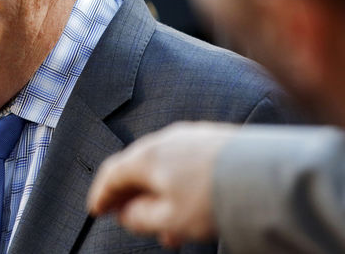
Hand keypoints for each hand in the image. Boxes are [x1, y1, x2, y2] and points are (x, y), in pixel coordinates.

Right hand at [87, 122, 236, 247]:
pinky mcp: (213, 139)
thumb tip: (127, 214)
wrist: (266, 176)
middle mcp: (164, 140)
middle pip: (137, 168)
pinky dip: (179, 184)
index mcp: (146, 157)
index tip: (97, 210)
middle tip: (128, 218)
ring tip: (168, 227)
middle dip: (132, 197)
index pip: (112, 173)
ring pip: (164, 167)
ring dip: (159, 195)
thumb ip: (140, 218)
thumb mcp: (170, 220)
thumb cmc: (214, 198)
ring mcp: (190, 136)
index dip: (102, 194)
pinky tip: (191, 206)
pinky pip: (185, 163)